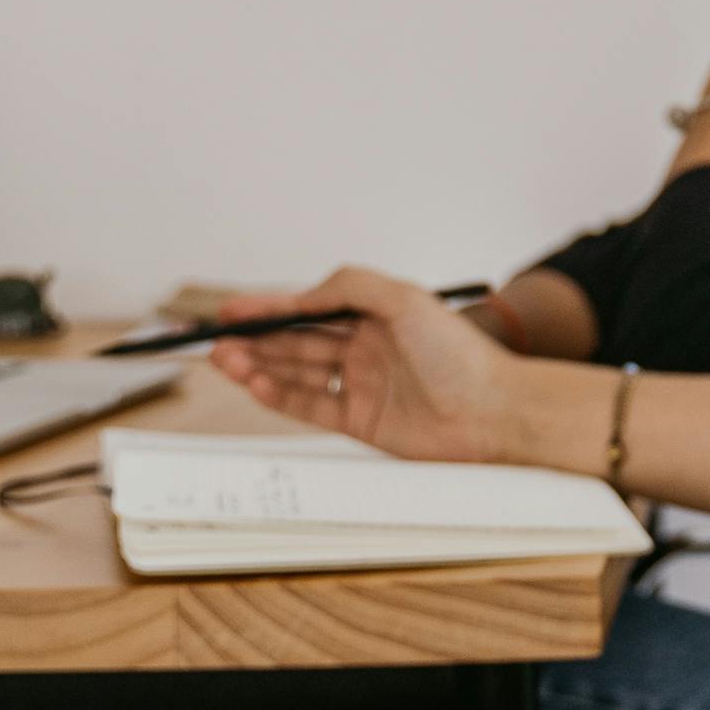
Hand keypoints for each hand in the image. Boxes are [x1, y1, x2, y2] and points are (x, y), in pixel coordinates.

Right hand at [207, 269, 539, 464]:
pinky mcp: (362, 422)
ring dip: (259, 366)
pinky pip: (310, 407)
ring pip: (297, 373)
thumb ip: (352, 287)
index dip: (268, 309)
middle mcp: (367, 348)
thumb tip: (305, 293)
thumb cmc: (460, 354)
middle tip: (215, 341)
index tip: (230, 310)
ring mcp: (363, 385)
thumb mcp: (405, 300)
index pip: (310, 308)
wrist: (494, 412)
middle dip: (254, 340)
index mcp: (377, 316)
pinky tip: (257, 385)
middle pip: (297, 341)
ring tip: (224, 361)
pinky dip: (280, 396)